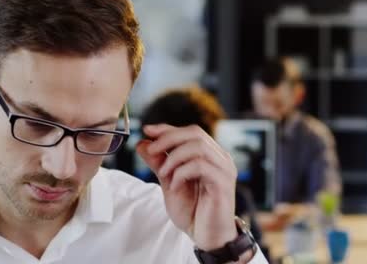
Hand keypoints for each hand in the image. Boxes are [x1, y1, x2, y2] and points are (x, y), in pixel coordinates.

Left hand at [136, 124, 238, 250]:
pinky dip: (182, 172)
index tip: (147, 130)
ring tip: (164, 173)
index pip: (190, 132)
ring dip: (174, 157)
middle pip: (195, 133)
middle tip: (151, 150)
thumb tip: (142, 143)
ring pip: (198, 147)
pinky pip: (200, 166)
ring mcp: (224, 170)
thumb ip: (159, 163)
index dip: (167, 129)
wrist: (207, 237)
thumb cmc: (193, 211)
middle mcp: (220, 158)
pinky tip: (175, 185)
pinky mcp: (223, 183)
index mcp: (210, 155)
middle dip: (168, 138)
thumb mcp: (169, 183)